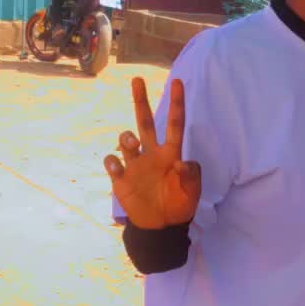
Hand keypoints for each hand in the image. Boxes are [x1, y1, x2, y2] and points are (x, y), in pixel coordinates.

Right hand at [104, 77, 201, 228]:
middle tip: (137, 79)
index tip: (179, 82)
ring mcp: (135, 164)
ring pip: (126, 139)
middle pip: (144, 122)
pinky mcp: (121, 178)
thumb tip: (182, 162)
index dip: (177, 104)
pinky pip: (112, 162)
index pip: (174, 124)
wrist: (161, 226)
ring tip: (132, 144)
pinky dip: (112, 162)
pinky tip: (118, 168)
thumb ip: (191, 176)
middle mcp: (152, 153)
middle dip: (140, 100)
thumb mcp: (192, 192)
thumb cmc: (180, 205)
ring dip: (126, 137)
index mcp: (171, 153)